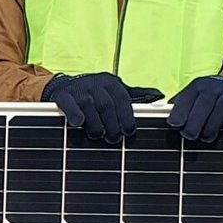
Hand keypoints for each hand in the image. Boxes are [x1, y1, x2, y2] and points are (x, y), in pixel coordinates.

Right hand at [41, 73, 162, 143]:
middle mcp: (95, 83)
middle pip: (107, 105)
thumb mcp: (115, 90)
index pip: (123, 100)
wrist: (63, 86)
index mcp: (111, 82)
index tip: (129, 132)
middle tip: (114, 139)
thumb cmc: (94, 93)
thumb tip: (159, 95)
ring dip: (96, 125)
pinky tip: (79, 123)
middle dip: (112, 125)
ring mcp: (78, 89)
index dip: (127, 117)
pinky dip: (75, 115)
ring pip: (90, 108)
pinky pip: (70, 106)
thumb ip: (135, 95)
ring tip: (98, 136)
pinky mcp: (62, 96)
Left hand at [169, 74, 222, 144]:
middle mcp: (214, 86)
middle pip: (204, 103)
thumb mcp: (192, 98)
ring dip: (213, 125)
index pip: (187, 97)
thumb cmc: (208, 97)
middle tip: (190, 135)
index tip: (174, 124)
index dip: (180, 111)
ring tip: (206, 137)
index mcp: (197, 86)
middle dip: (195, 121)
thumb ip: (180, 109)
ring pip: (222, 107)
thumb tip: (169, 124)